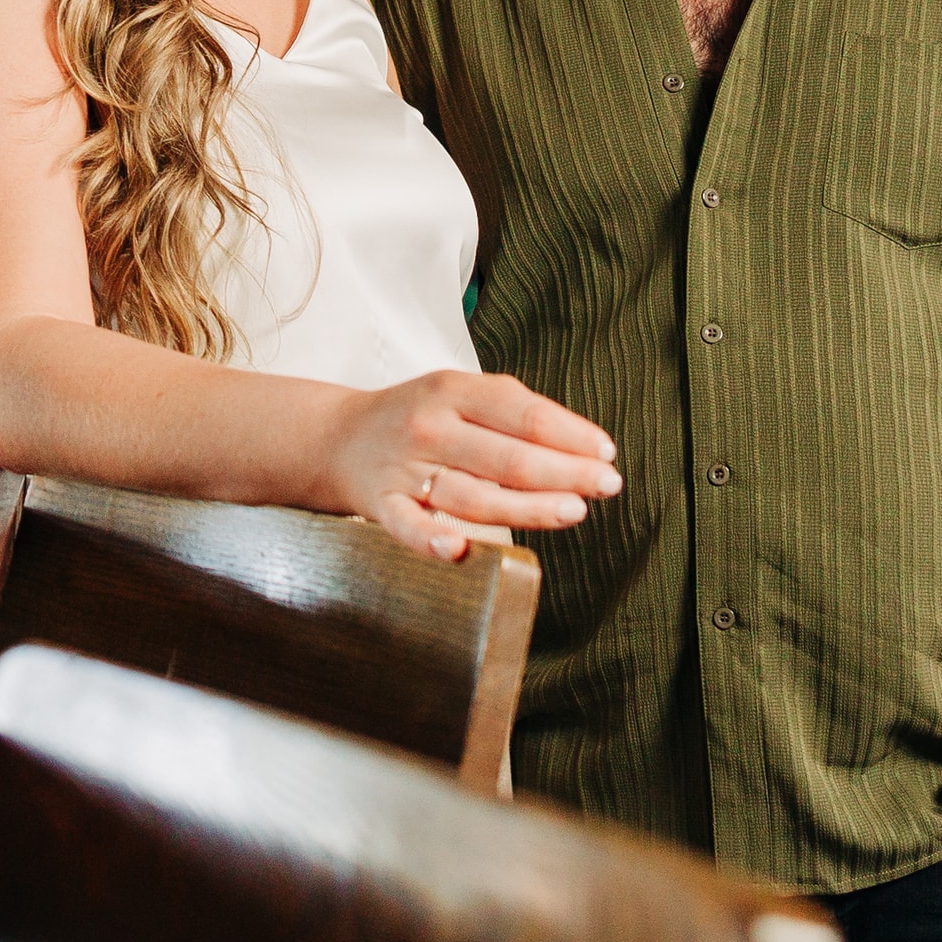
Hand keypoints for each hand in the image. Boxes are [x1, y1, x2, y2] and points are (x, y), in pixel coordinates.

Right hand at [324, 369, 622, 561]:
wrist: (335, 439)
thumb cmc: (417, 417)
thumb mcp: (460, 393)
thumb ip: (514, 412)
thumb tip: (583, 446)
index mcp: (452, 391)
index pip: (522, 412)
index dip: (569, 434)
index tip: (606, 453)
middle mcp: (429, 427)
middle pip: (505, 456)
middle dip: (563, 472)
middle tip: (606, 485)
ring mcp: (405, 469)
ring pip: (471, 495)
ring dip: (524, 507)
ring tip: (572, 511)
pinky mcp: (382, 505)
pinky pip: (406, 527)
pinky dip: (429, 540)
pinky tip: (458, 550)